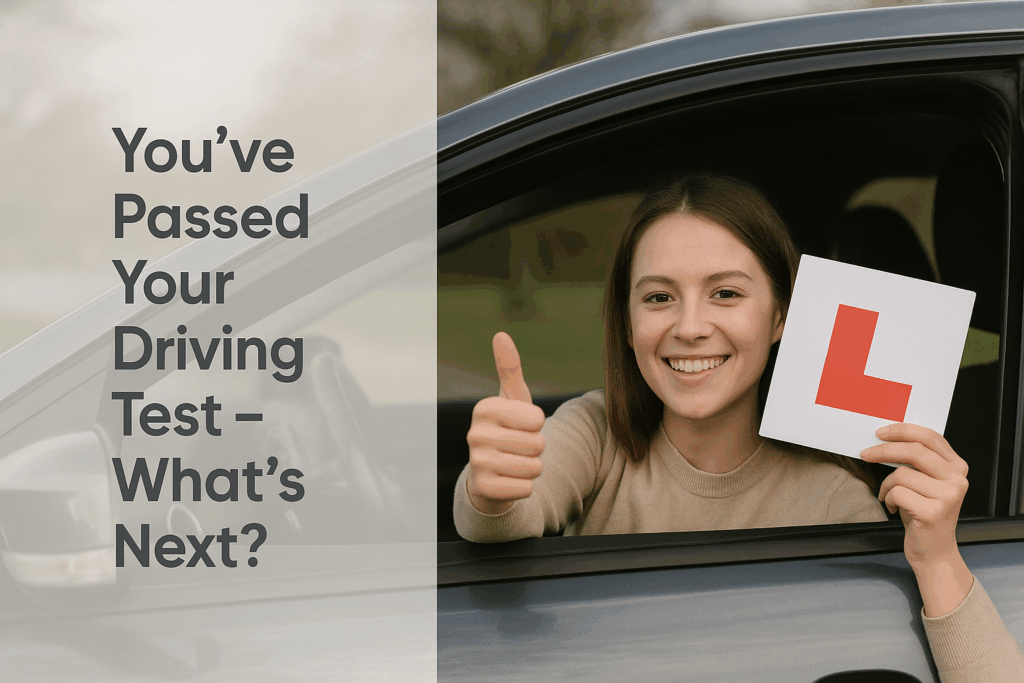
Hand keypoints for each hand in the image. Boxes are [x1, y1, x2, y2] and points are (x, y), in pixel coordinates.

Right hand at [465, 332, 545, 514]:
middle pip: (537, 444)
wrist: (489, 475)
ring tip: (515, 463)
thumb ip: (510, 368)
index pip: (537, 418)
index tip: (520, 427)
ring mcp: (476, 462)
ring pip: (534, 467)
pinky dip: (525, 487)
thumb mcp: (512, 400)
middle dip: (536, 449)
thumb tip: (501, 334)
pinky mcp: (483, 488)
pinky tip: (509, 481)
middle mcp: (475, 434)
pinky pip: (526, 488)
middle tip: (517, 448)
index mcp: (484, 409)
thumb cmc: (507, 430)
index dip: (537, 426)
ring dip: (532, 468)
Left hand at [861, 423, 973, 615]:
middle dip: (883, 450)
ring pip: (901, 474)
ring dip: (886, 485)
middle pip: (914, 451)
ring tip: (888, 496)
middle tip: (865, 454)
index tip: (880, 432)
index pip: (929, 437)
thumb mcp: (925, 482)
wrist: (934, 551)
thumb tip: (885, 438)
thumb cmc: (923, 513)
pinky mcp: (934, 511)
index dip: (902, 430)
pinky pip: (897, 493)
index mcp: (957, 467)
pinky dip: (888, 499)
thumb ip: (917, 461)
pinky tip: (894, 509)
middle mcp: (957, 479)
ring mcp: (948, 496)